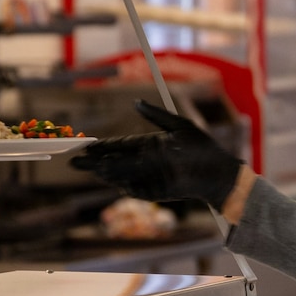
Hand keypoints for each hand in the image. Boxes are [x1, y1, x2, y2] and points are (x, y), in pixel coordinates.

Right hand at [70, 100, 242, 206]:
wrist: (219, 173)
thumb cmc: (203, 148)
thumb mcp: (179, 126)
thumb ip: (156, 116)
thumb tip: (136, 103)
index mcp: (150, 145)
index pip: (121, 146)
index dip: (104, 147)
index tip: (87, 146)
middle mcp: (147, 162)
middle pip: (116, 162)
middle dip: (97, 162)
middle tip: (76, 162)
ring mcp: (150, 178)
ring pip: (123, 177)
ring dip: (108, 174)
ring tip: (92, 168)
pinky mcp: (156, 192)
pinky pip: (137, 190)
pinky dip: (126, 186)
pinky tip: (114, 181)